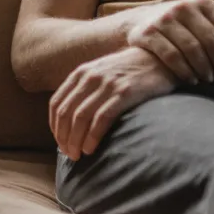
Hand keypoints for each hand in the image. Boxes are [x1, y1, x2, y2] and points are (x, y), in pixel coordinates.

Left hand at [49, 47, 175, 160]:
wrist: (159, 58)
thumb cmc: (128, 71)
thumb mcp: (100, 73)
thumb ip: (85, 89)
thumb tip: (70, 119)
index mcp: (80, 73)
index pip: (56, 103)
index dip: (54, 126)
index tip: (59, 142)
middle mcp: (90, 77)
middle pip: (66, 113)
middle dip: (63, 137)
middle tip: (68, 154)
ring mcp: (107, 85)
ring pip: (80, 117)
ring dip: (75, 140)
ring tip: (76, 155)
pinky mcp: (125, 93)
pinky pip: (101, 118)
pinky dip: (92, 136)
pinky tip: (90, 149)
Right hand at [125, 0, 213, 83]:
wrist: (139, 22)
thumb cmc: (182, 25)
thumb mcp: (206, 22)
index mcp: (204, 4)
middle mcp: (184, 8)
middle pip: (212, 40)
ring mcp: (165, 19)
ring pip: (192, 50)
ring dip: (204, 69)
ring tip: (207, 78)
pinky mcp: (148, 33)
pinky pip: (172, 57)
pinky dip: (184, 71)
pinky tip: (191, 79)